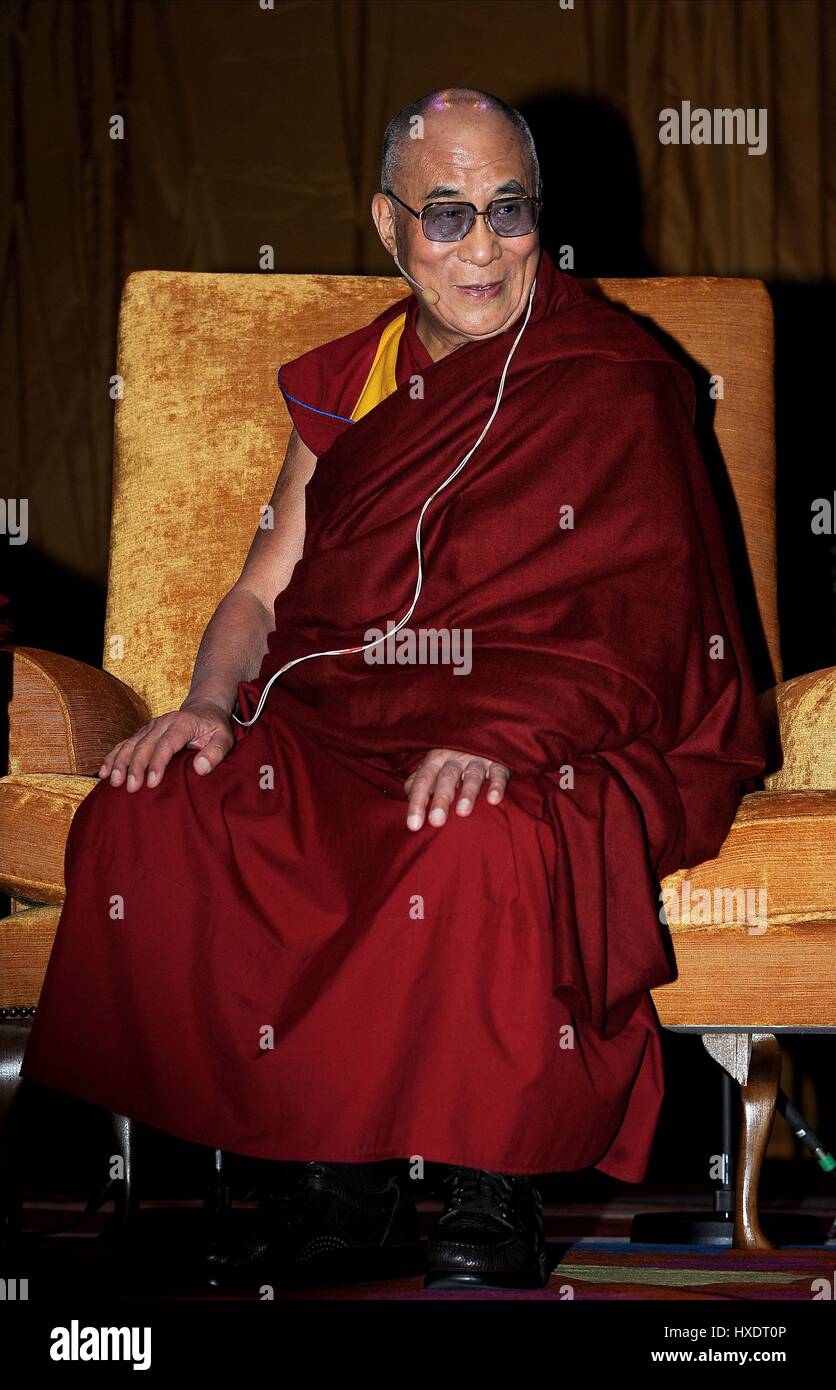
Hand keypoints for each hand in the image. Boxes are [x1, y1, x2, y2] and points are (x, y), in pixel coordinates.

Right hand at [97, 698, 234, 791]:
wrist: (203, 709)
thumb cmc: (214, 728)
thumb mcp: (225, 738)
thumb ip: (215, 753)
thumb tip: (199, 768)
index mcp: (182, 723)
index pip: (167, 743)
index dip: (158, 763)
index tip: (152, 783)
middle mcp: (163, 722)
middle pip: (145, 745)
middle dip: (136, 767)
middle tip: (131, 788)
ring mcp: (150, 726)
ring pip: (131, 744)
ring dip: (120, 763)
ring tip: (114, 782)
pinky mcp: (143, 732)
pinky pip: (124, 744)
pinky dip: (113, 757)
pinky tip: (104, 772)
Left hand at [403, 749, 509, 830]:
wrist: (481, 727)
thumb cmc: (451, 755)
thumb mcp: (433, 763)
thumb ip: (419, 780)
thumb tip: (408, 795)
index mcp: (435, 760)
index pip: (423, 780)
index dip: (417, 801)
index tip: (414, 825)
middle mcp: (454, 758)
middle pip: (446, 778)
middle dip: (440, 799)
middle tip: (436, 821)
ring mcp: (477, 758)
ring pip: (472, 775)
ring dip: (467, 792)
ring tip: (462, 812)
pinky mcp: (498, 760)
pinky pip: (498, 771)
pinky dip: (496, 785)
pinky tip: (493, 800)